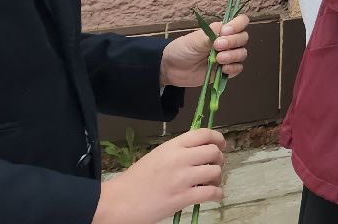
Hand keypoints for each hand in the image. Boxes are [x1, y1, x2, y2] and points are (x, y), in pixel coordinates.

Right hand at [92, 127, 224, 223]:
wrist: (117, 202)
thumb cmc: (134, 181)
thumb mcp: (156, 156)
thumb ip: (177, 152)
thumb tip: (198, 152)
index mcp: (171, 147)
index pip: (203, 134)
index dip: (217, 138)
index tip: (220, 145)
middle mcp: (179, 159)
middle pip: (214, 152)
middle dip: (218, 159)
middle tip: (213, 167)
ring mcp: (182, 178)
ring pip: (215, 171)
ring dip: (217, 178)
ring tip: (211, 183)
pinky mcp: (182, 198)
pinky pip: (211, 192)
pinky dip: (217, 194)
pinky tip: (214, 196)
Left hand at [161, 14, 248, 87]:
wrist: (172, 69)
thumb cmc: (182, 49)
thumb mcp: (195, 39)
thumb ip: (211, 34)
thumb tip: (226, 32)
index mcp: (222, 30)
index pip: (241, 22)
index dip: (238, 25)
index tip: (225, 32)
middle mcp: (228, 42)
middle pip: (243, 38)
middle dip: (233, 42)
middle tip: (217, 46)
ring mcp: (228, 56)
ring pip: (242, 53)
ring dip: (233, 56)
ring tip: (219, 59)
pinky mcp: (226, 71)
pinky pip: (238, 68)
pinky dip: (233, 68)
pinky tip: (222, 69)